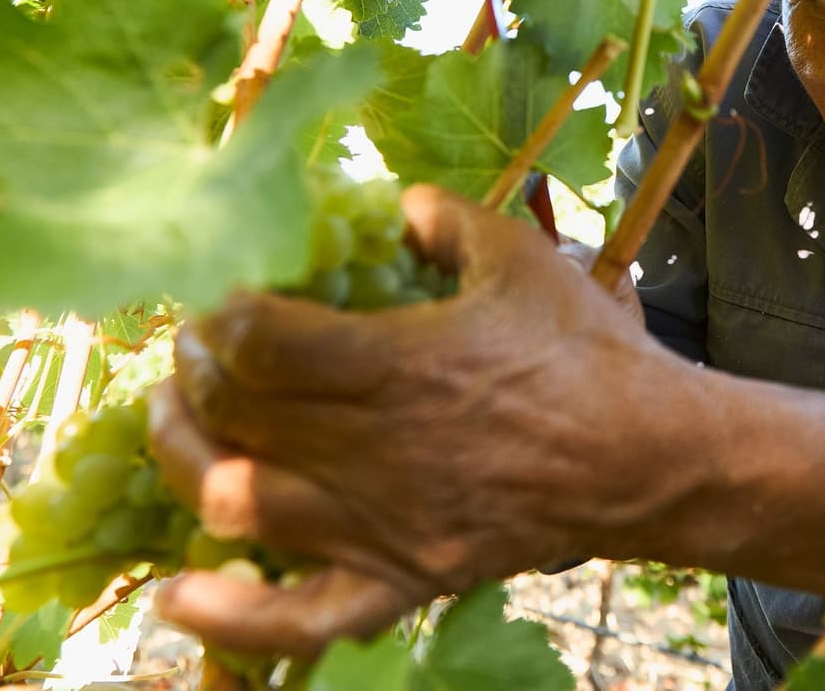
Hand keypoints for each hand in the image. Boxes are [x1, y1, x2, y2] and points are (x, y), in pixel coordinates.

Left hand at [147, 184, 672, 656]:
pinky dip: (229, 616)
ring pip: (238, 504)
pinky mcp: (400, 580)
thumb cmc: (586, 351)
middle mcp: (377, 448)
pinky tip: (175, 594)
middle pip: (236, 415)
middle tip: (191, 350)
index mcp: (401, 361)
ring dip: (186, 458)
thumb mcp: (520, 256)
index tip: (217, 300)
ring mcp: (383, 525)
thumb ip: (441, 218)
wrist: (650, 458)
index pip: (260, 342)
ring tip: (176, 423)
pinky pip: (299, 621)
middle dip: (192, 376)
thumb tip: (384, 203)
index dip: (218, 317)